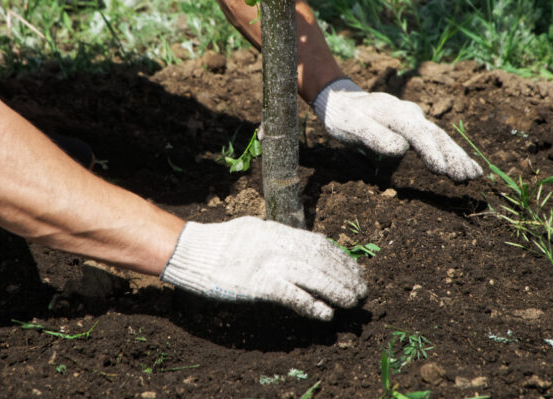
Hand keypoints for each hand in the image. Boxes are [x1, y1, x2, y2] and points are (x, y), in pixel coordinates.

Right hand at [160, 216, 366, 320]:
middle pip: (321, 259)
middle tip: (361, 289)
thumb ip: (277, 237)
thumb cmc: (219, 243)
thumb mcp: (254, 230)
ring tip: (353, 302)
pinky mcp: (258, 284)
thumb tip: (300, 246)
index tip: (355, 269)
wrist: (190, 251)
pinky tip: (325, 314)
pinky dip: (311, 305)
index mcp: (277, 231)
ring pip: (313, 276)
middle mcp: (277, 244)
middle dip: (345, 275)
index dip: (341, 258)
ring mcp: (268, 264)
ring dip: (337, 290)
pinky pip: (292, 295)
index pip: (319, 243)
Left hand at [312, 78, 482, 181]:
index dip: (430, 151)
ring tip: (474, 176)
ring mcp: (415, 120)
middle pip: (436, 136)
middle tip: (467, 177)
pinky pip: (436, 142)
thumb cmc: (343, 116)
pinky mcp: (414, 129)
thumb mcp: (351, 126)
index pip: (418, 133)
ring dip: (457, 157)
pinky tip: (465, 168)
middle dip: (453, 157)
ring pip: (441, 139)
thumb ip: (374, 136)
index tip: (441, 170)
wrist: (342, 101)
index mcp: (395, 113)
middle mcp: (410, 114)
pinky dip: (451, 155)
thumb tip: (400, 148)